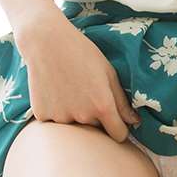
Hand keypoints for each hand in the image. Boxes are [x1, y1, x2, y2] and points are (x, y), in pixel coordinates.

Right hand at [14, 9, 140, 143]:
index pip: (118, 135)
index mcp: (102, 106)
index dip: (120, 129)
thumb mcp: (108, 73)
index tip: (116, 122)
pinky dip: (56, 111)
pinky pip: (54, 121)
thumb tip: (135, 122)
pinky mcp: (42, 115)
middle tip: (86, 92)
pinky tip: (54, 91)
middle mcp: (82, 116)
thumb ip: (121, 101)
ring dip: (74, 115)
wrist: (45, 41)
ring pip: (74, 126)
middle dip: (95, 118)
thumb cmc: (82, 53)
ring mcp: (60, 118)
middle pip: (95, 130)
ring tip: (69, 89)